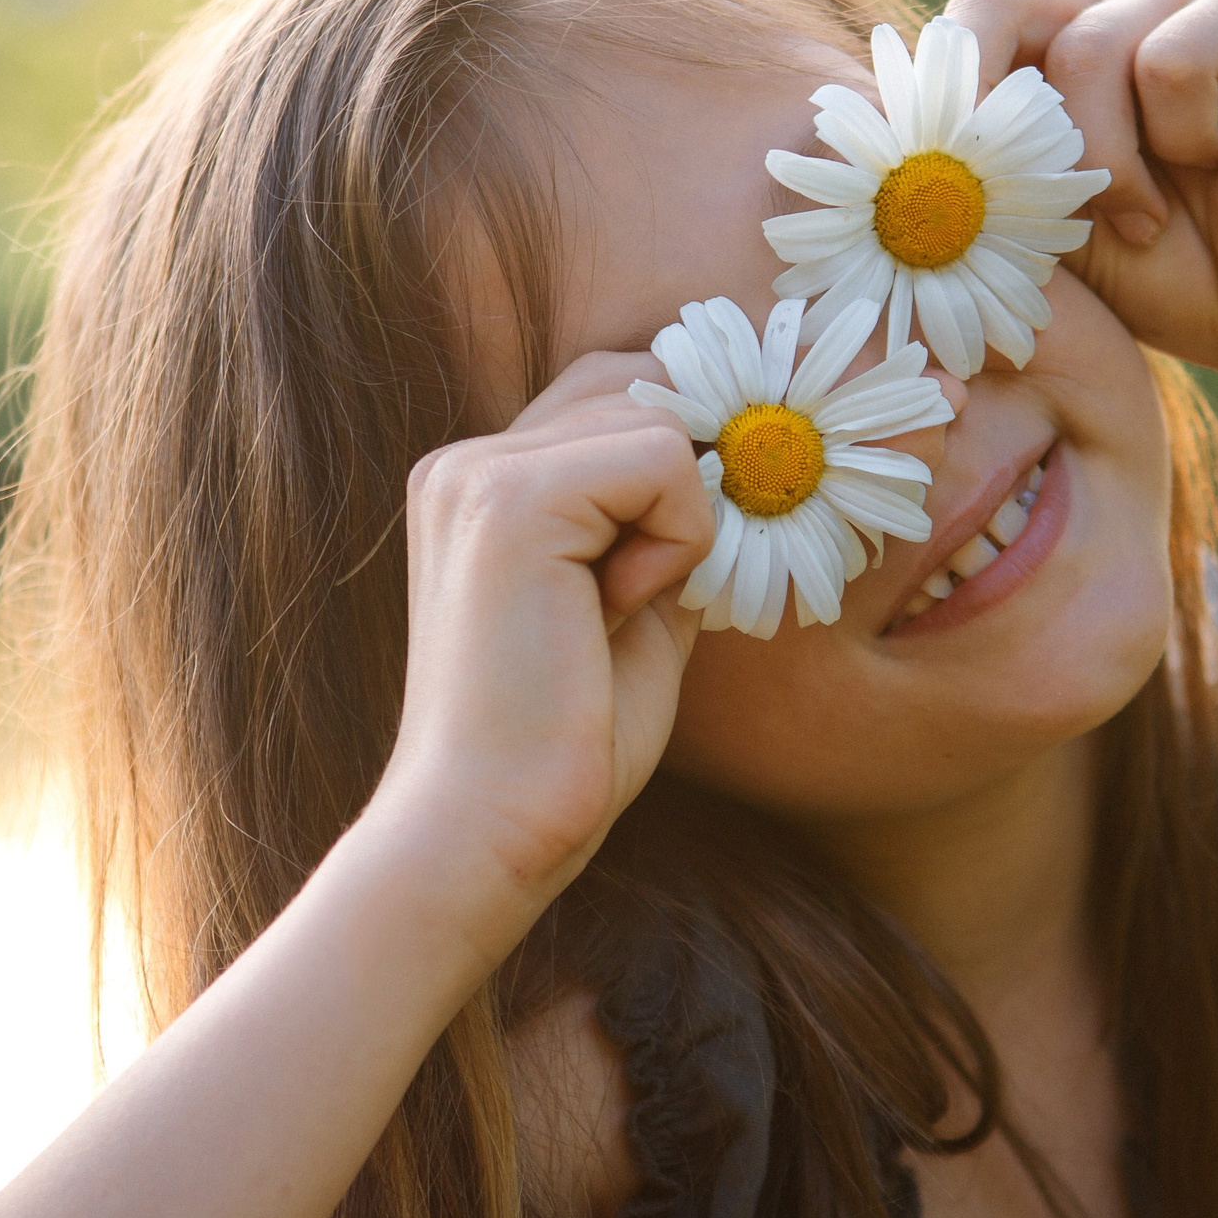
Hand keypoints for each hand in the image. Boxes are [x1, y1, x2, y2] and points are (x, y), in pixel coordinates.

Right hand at [366, 352, 712, 938]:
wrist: (493, 831)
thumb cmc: (569, 741)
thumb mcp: (641, 604)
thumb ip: (672, 523)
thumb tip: (750, 458)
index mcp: (483, 483)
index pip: (616, 390)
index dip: (685, 448)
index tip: (700, 534)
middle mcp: (467, 462)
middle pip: (641, 386)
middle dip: (691, 477)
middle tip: (659, 587)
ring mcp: (477, 473)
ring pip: (660, 420)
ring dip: (682, 522)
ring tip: (615, 611)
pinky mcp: (509, 502)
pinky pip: (663, 459)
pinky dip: (678, 541)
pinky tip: (613, 611)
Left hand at [948, 0, 1217, 403]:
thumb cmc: (1154, 274)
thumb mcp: (1034, 234)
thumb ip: (972, 181)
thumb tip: (889, 162)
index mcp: (1039, 49)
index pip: (960, 28)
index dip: (943, 104)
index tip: (950, 195)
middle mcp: (1099, 7)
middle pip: (997, 7)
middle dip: (1003, 123)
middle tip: (1031, 203)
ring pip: (1087, 48)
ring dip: (1108, 164)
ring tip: (1143, 219)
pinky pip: (1171, 57)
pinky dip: (1180, 135)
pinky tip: (1213, 165)